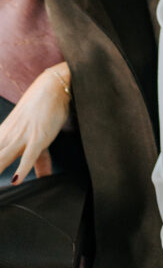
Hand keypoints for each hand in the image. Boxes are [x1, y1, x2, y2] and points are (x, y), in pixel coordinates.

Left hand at [0, 62, 70, 183]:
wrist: (52, 87)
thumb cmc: (43, 109)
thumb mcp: (37, 138)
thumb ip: (39, 162)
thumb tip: (44, 177)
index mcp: (3, 135)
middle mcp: (9, 137)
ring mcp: (23, 137)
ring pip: (3, 158)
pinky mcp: (39, 137)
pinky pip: (29, 155)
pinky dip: (22, 168)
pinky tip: (15, 180)